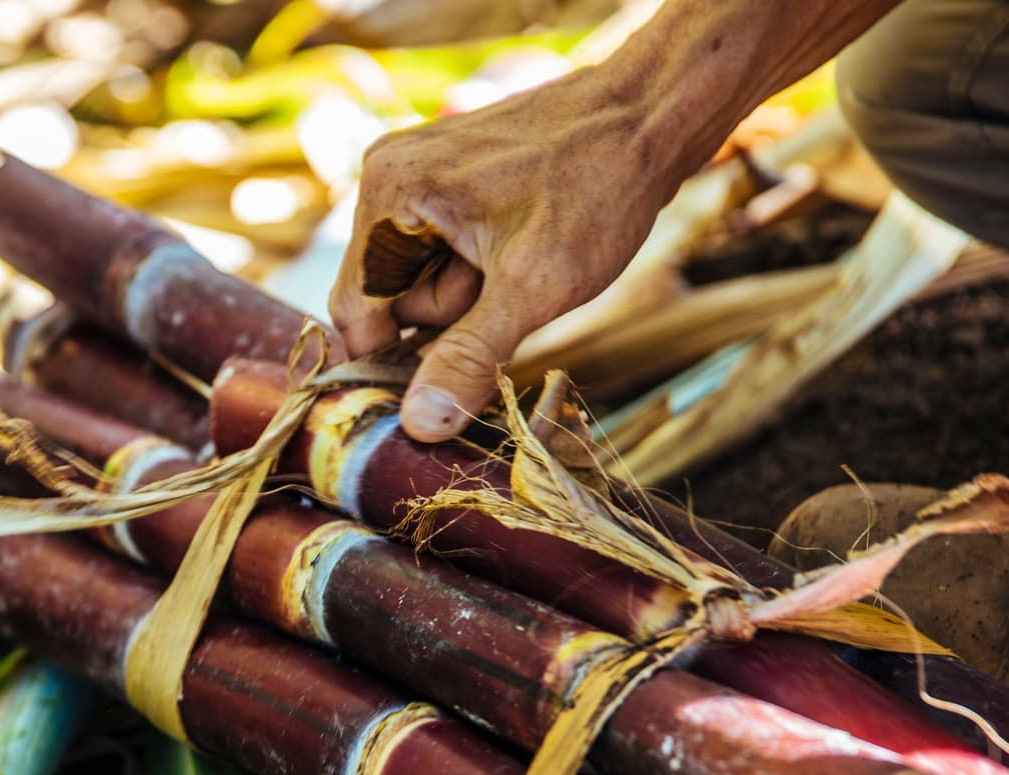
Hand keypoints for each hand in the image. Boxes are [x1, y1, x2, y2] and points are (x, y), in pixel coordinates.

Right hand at [331, 62, 700, 439]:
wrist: (653, 115)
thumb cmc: (599, 188)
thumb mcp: (534, 288)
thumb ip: (469, 357)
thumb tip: (418, 426)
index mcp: (389, 192)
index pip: (355, 312)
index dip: (396, 359)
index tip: (444, 387)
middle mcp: (388, 176)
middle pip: (390, 298)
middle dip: (449, 313)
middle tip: (511, 284)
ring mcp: (416, 174)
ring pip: (419, 280)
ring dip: (471, 291)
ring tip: (526, 257)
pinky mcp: (445, 180)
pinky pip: (441, 253)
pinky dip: (480, 267)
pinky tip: (521, 246)